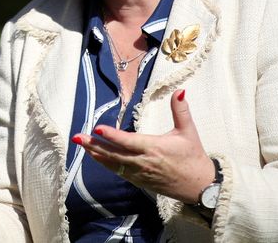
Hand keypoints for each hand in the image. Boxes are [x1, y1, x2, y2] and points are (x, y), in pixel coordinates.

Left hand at [71, 89, 213, 203]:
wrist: (199, 187)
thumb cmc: (193, 157)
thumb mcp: (189, 131)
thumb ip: (181, 110)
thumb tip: (180, 90)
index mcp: (154, 148)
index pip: (128, 141)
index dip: (112, 135)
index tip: (97, 129)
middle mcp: (143, 162)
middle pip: (114, 153)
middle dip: (94, 145)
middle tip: (78, 137)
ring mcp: (140, 173)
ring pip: (113, 164)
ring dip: (96, 154)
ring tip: (82, 145)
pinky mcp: (140, 181)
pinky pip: (118, 172)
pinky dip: (106, 164)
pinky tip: (97, 157)